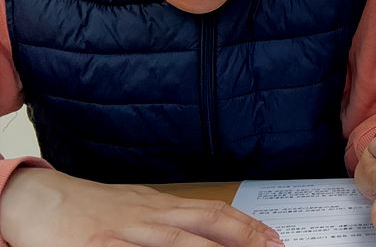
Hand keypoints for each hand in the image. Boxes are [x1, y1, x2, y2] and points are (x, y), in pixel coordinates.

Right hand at [0, 167, 282, 245]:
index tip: (273, 238)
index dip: (248, 225)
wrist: (39, 196)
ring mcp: (126, 231)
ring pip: (177, 240)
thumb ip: (167, 224)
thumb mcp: (134, 212)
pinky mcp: (98, 246)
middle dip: (245, 236)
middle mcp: (150, 215)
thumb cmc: (89, 209)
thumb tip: (203, 235)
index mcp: (161, 206)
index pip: (215, 211)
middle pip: (207, 221)